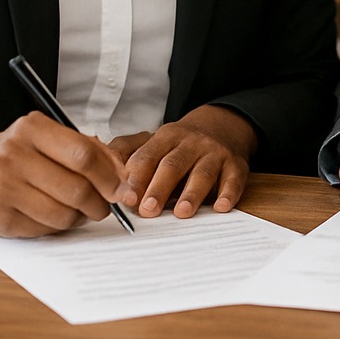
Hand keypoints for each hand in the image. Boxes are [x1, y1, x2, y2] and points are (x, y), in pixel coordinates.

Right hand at [0, 112, 131, 237]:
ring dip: (80, 218)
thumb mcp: (50, 139)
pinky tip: (52, 215)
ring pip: (63, 213)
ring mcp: (2, 185)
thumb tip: (123, 178)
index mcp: (33, 127)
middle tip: (105, 207)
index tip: (124, 189)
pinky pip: (44, 229)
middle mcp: (13, 153)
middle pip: (77, 188)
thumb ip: (88, 152)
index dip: (110, 176)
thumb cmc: (21, 155)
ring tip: (78, 211)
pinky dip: (57, 226)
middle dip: (100, 203)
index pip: (84, 154)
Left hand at [109, 104, 257, 218]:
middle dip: (159, 188)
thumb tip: (103, 176)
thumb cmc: (180, 144)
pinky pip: (233, 179)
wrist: (223, 125)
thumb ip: (129, 156)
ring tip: (182, 212)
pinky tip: (221, 206)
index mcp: (166, 137)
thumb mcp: (155, 142)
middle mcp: (191, 143)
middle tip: (148, 210)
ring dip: (192, 193)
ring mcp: (215, 153)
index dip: (137, 178)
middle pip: (173, 165)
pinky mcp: (236, 165)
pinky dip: (228, 193)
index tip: (126, 198)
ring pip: (203, 172)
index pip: (148, 156)